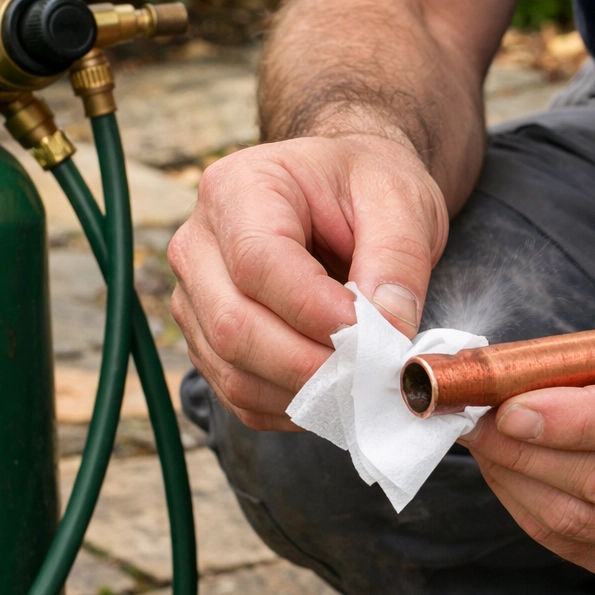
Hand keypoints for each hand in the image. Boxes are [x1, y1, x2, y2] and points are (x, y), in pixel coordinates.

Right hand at [168, 134, 448, 429]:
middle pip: (234, 326)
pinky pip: (240, 396)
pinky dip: (293, 407)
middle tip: (376, 374)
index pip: (258, 264)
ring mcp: (195, 298)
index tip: (373, 336)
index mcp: (238, 188)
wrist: (342, 193)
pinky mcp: (208, 342)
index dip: (316, 312)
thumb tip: (388, 332)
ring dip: (305, 394)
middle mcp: (199, 244)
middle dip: (312, 365)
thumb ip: (397, 260)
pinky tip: (336, 392)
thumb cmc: (364, 187)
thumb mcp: (400, 200)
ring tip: (364, 382)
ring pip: (233, 372)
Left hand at [459, 294, 594, 579]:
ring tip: (481, 441)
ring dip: (515, 478)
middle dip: (523, 449)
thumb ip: (588, 362)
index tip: (508, 410)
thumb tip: (502, 384)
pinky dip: (527, 506)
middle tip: (471, 420)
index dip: (571, 421)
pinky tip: (506, 471)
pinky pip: (574, 544)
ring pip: (582, 518)